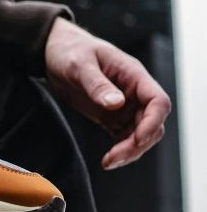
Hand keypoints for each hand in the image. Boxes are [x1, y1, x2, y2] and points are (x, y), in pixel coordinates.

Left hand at [45, 17, 170, 169]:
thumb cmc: (69, 49)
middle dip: (139, 144)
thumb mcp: (79, 64)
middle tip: (115, 157)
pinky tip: (107, 159)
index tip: (137, 139)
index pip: (157, 101)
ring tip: (109, 162)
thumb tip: (117, 103)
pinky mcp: (110, 116)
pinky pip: (124, 137)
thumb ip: (97, 84)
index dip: (152, 122)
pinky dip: (120, 150)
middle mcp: (133, 92)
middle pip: (152, 123)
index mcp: (132, 74)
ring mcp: (124, 105)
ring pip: (140, 134)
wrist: (53, 51)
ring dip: (130, 151)